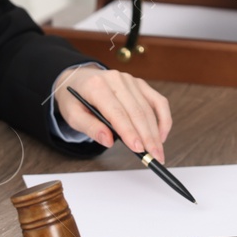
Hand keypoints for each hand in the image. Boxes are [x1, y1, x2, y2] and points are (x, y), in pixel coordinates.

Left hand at [54, 65, 171, 162]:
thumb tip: (108, 140)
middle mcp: (116, 80)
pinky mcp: (140, 84)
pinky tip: (162, 134)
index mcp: (97, 86)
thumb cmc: (74, 99)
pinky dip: (163, 118)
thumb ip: (90, 127)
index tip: (138, 149)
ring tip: (158, 151)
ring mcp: (130, 80)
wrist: (78, 79)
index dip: (129, 132)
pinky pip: (157, 101)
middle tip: (154, 157)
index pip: (117, 112)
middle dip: (148, 137)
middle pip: (137, 112)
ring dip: (156, 132)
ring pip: (149, 109)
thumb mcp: (72, 115)